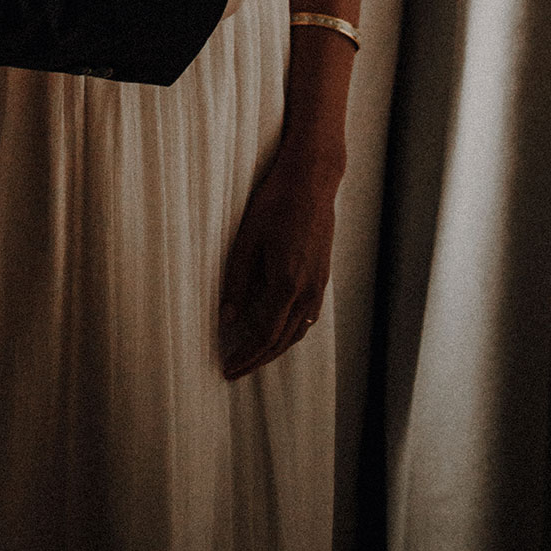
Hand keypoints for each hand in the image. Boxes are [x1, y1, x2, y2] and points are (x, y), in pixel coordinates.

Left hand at [219, 147, 337, 378]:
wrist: (312, 181)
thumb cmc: (276, 203)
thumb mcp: (247, 239)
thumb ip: (237, 281)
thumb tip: (227, 318)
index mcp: (288, 284)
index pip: (264, 335)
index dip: (245, 355)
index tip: (227, 367)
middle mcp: (308, 292)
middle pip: (282, 341)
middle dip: (257, 359)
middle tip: (234, 369)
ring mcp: (319, 286)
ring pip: (298, 333)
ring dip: (274, 349)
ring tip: (252, 356)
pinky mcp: (323, 278)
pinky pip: (307, 318)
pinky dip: (290, 332)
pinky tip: (276, 331)